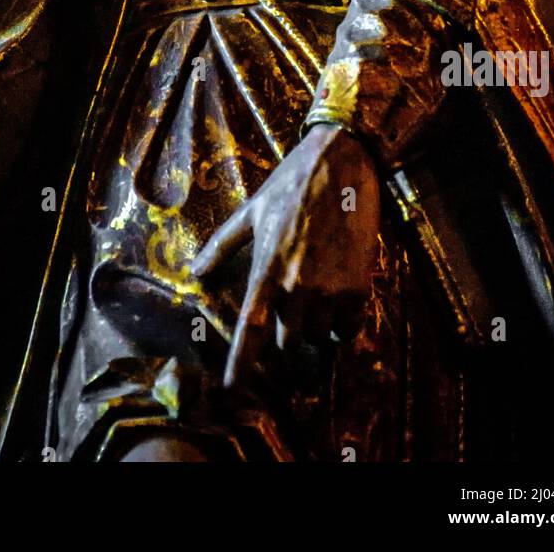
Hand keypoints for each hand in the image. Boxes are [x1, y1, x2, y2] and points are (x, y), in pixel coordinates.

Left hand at [191, 124, 380, 387]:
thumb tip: (195, 273)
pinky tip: (339, 304)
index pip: (251, 329)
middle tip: (290, 320)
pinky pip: (348, 329)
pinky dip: (341, 326)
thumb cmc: (291, 184)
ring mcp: (330, 288)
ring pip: (318, 337)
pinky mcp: (358, 286)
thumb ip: (221, 246)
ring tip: (316, 302)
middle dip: (287, 340)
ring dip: (315, 330)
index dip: (241, 364)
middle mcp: (297, 285)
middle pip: (288, 343)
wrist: (341, 163)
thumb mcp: (251, 211)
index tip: (232, 391)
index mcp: (267, 268)